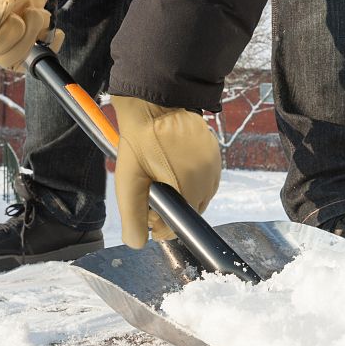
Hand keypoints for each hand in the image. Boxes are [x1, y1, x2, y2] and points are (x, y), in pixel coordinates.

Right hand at [0, 0, 64, 71]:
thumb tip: (1, 17)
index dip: (9, 31)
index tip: (15, 15)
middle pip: (11, 58)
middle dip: (28, 32)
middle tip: (32, 12)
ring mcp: (11, 56)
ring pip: (27, 59)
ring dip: (39, 35)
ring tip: (39, 16)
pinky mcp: (28, 58)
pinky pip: (43, 60)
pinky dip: (53, 45)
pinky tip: (55, 32)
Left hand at [112, 96, 221, 248]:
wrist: (154, 103)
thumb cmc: (139, 140)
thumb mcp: (128, 181)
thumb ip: (133, 216)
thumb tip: (139, 243)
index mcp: (188, 187)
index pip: (181, 224)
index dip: (161, 223)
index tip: (148, 212)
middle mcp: (207, 178)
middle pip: (192, 210)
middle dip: (173, 208)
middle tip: (152, 191)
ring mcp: (214, 165)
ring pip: (200, 195)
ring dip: (183, 193)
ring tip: (163, 176)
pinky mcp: (216, 153)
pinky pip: (206, 178)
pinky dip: (192, 178)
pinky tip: (174, 166)